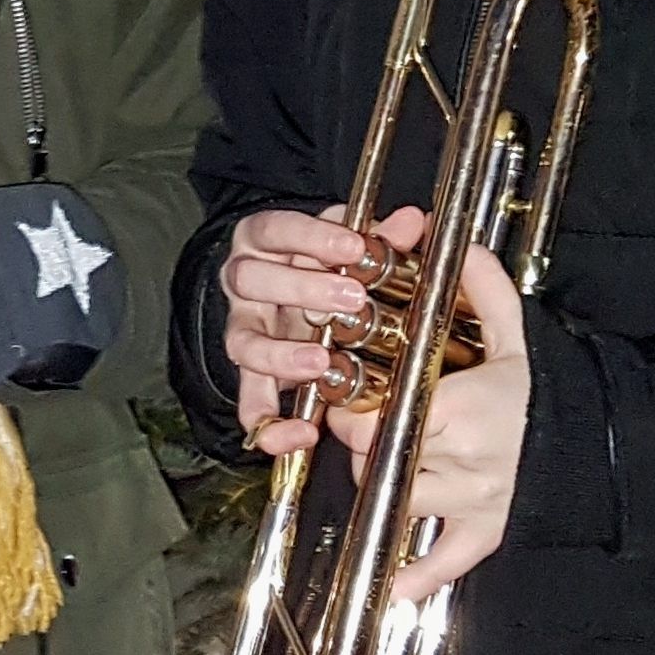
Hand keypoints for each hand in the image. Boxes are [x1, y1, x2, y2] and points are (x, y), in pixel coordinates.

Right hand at [220, 204, 423, 457]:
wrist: (294, 295)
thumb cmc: (323, 265)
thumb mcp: (349, 244)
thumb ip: (379, 235)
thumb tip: (411, 222)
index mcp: (267, 243)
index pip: (274, 229)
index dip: (309, 237)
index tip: (352, 246)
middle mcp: (248, 284)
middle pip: (251, 280)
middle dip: (301, 290)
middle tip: (351, 300)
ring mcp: (247, 329)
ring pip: (243, 340)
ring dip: (281, 354)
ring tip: (321, 361)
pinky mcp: (253, 374)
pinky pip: (250, 401)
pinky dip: (270, 421)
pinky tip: (300, 432)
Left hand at [327, 241, 528, 600]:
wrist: (609, 444)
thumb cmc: (554, 391)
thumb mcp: (518, 338)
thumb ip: (483, 294)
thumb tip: (459, 246)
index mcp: (465, 408)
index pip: (380, 412)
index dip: (352, 405)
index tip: (344, 394)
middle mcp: (466, 458)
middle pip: (379, 455)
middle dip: (361, 440)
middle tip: (360, 426)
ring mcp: (477, 498)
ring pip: (399, 498)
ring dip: (380, 486)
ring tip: (378, 467)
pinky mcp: (490, 529)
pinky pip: (449, 560)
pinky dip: (419, 576)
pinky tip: (391, 588)